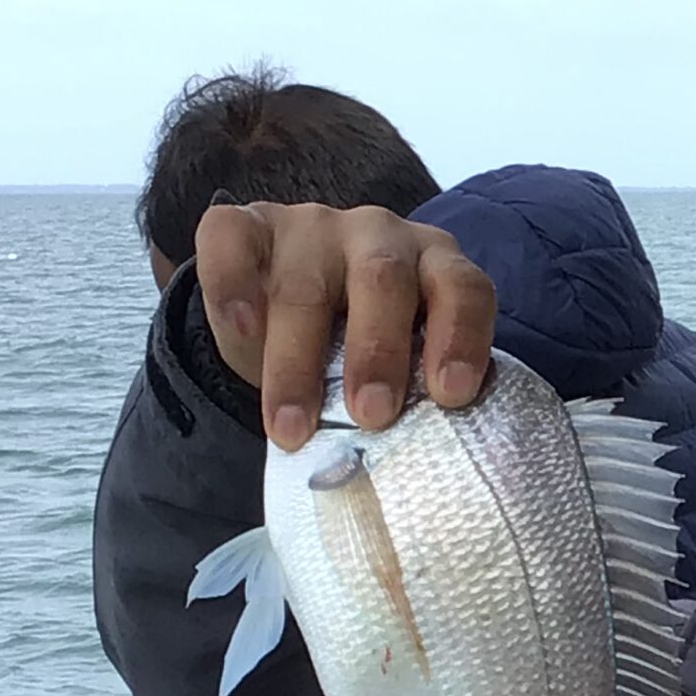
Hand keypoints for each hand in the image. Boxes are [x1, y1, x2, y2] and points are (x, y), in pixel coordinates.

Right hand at [194, 203, 499, 450]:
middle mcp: (380, 236)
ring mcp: (311, 226)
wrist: (281, 312)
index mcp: (435, 265)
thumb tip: (422, 470)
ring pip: (304, 284)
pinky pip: (231, 241)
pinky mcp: (246, 225)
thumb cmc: (359, 351)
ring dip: (298, 361)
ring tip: (293, 427)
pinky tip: (242, 332)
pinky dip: (232, 285)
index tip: (451, 395)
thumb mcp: (401, 368)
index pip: (463, 289)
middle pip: (383, 280)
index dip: (460, 338)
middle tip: (372, 416)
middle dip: (378, 351)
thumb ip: (415, 397)